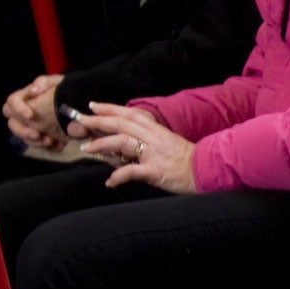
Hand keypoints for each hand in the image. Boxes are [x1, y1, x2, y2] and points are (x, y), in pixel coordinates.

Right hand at [3, 74, 64, 146]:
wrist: (79, 101)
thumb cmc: (64, 88)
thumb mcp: (57, 82)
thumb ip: (45, 82)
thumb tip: (34, 88)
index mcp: (26, 98)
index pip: (12, 102)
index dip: (18, 109)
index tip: (31, 115)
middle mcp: (25, 113)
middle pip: (13, 123)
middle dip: (23, 131)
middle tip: (37, 134)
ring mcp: (32, 126)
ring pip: (24, 137)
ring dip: (35, 142)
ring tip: (49, 141)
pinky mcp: (42, 135)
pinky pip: (39, 145)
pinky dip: (48, 147)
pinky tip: (59, 145)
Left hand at [79, 102, 196, 193]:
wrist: (208, 170)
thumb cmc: (189, 160)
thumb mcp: (168, 144)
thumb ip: (149, 141)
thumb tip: (128, 145)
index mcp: (157, 131)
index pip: (130, 114)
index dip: (110, 109)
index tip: (93, 106)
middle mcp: (154, 138)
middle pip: (121, 124)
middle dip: (98, 121)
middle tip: (81, 120)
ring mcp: (154, 154)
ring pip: (123, 142)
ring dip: (102, 144)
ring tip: (87, 148)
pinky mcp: (155, 171)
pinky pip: (132, 172)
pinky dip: (118, 176)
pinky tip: (109, 181)